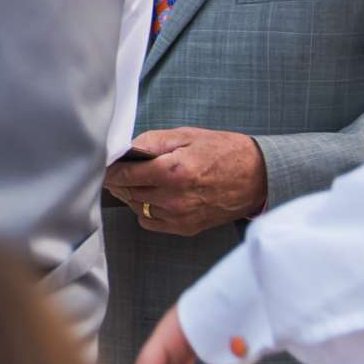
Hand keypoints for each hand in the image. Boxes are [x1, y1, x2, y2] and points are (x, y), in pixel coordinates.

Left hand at [104, 127, 267, 235]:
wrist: (258, 177)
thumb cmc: (224, 152)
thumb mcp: (187, 136)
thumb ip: (151, 141)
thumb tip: (124, 149)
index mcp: (173, 172)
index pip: (124, 175)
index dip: (110, 169)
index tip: (104, 164)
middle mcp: (174, 198)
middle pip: (127, 191)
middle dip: (119, 180)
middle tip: (121, 169)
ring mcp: (180, 216)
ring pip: (136, 207)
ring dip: (132, 194)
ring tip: (141, 180)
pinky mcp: (185, 228)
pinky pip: (150, 221)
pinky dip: (146, 209)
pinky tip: (155, 196)